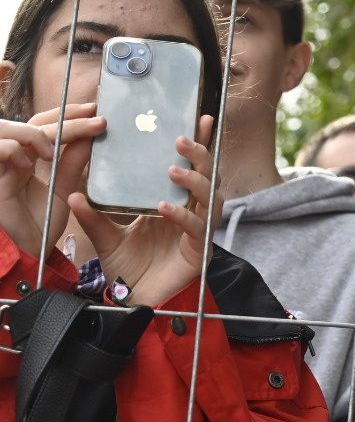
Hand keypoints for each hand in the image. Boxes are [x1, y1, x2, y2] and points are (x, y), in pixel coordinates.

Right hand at [0, 104, 105, 255]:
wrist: (28, 250)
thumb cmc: (41, 222)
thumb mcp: (64, 187)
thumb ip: (74, 162)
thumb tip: (93, 136)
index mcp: (30, 156)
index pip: (44, 124)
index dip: (67, 113)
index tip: (95, 110)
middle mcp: (14, 156)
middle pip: (32, 122)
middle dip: (64, 117)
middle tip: (93, 120)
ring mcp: (1, 165)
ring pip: (9, 128)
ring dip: (35, 133)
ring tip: (52, 151)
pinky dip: (14, 149)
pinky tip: (28, 163)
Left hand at [70, 116, 218, 307]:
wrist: (133, 302)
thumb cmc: (127, 268)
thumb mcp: (105, 236)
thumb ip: (94, 215)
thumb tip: (76, 193)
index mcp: (176, 204)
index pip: (192, 168)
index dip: (200, 145)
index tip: (201, 119)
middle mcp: (193, 214)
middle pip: (209, 177)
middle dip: (200, 155)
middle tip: (181, 140)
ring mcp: (199, 232)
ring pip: (210, 198)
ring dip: (194, 181)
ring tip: (173, 169)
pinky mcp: (199, 252)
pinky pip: (196, 227)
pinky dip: (182, 215)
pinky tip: (164, 207)